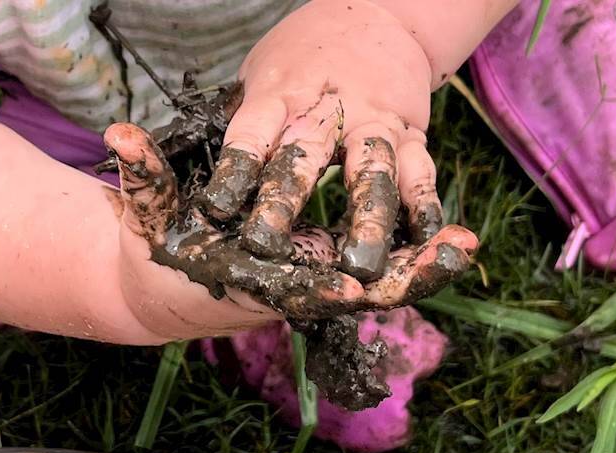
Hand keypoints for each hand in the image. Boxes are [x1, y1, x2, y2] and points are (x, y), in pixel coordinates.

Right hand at [106, 123, 477, 323]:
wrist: (157, 293)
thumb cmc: (151, 251)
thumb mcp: (144, 214)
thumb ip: (142, 175)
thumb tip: (119, 137)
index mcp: (243, 280)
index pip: (291, 288)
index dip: (324, 287)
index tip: (356, 286)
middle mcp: (283, 289)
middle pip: (350, 292)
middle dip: (399, 279)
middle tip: (449, 259)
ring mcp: (309, 284)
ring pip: (373, 283)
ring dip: (418, 268)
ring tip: (465, 248)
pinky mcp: (324, 272)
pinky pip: (377, 272)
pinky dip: (412, 259)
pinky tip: (453, 242)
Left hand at [201, 0, 443, 281]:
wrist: (381, 15)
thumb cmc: (304, 60)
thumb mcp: (261, 76)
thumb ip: (241, 122)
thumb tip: (191, 163)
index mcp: (280, 93)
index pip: (252, 132)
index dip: (235, 169)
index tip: (216, 209)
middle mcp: (330, 107)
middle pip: (306, 155)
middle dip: (285, 201)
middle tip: (267, 246)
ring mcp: (376, 120)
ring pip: (373, 169)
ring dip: (366, 219)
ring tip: (359, 265)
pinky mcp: (413, 134)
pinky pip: (421, 174)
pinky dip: (423, 209)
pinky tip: (425, 244)